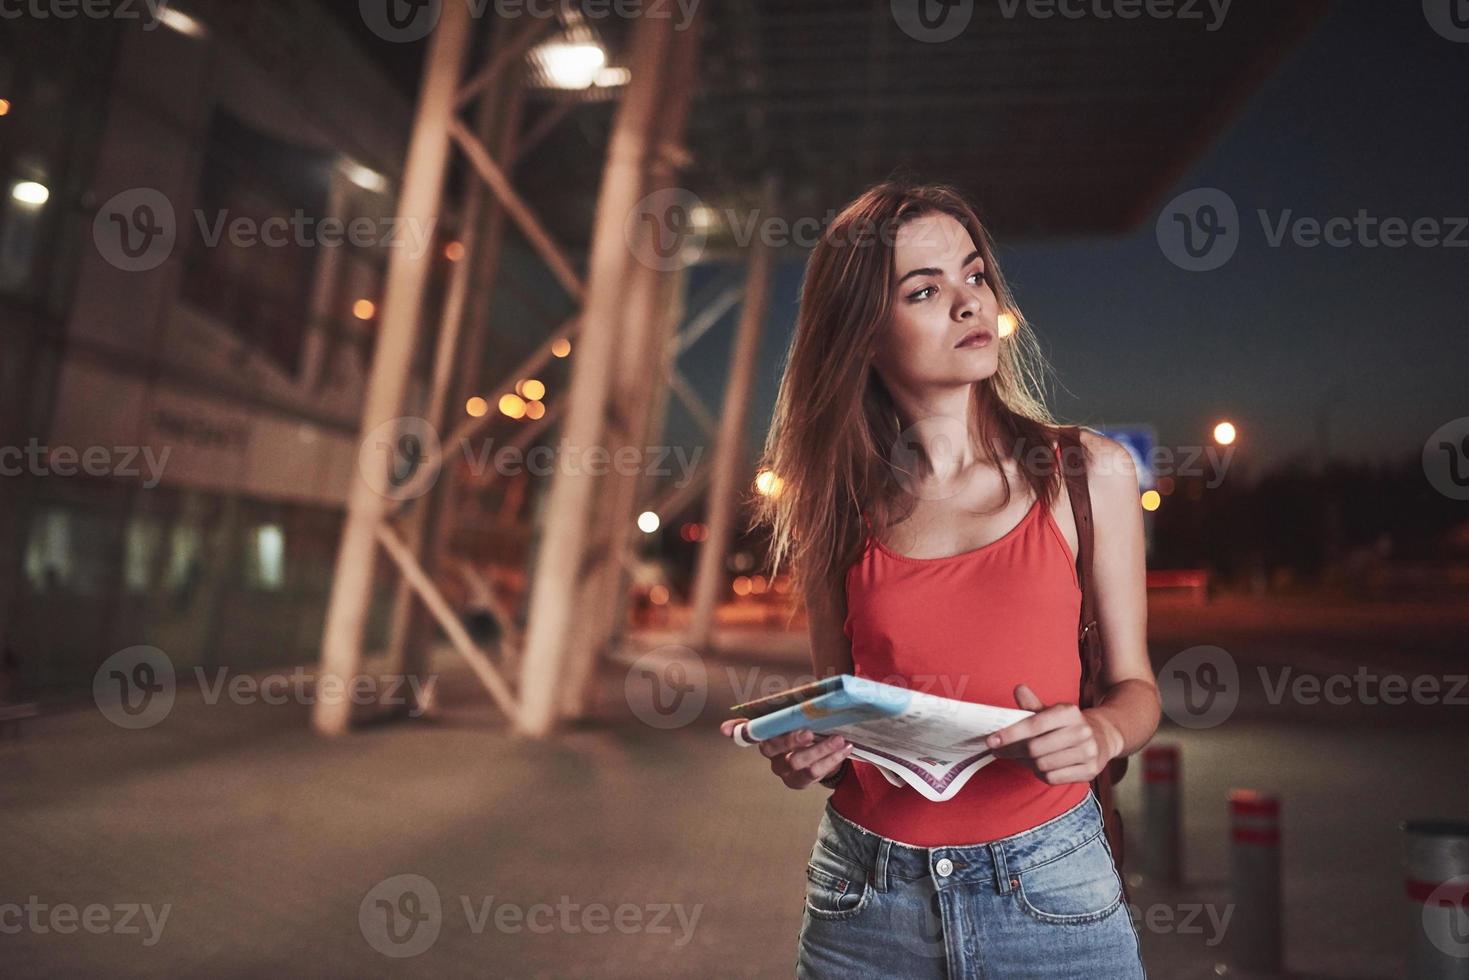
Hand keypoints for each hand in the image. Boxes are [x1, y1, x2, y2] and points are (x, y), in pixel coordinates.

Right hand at [720, 718, 853, 789]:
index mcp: (764, 734)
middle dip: (791, 739)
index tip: (730, 728)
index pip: (749, 731)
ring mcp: (783, 770)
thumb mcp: (793, 716)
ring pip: (798, 762)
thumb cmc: (806, 725)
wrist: (826, 747)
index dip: (740, 729)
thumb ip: (776, 710)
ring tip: (839, 739)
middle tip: (809, 731)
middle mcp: (769, 754)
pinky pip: (814, 773)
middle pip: (774, 747)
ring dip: (821, 749)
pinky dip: (832, 759)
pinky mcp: (798, 782)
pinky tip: (845, 748)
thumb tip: (726, 728)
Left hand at [984, 684, 1122, 784]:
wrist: (1102, 736)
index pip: (1034, 724)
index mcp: (1069, 712)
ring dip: (1025, 763)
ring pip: (1042, 765)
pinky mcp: (1089, 771)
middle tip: (999, 751)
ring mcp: (1088, 752)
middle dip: (1012, 751)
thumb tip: (1018, 689)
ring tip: (1020, 757)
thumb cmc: (1067, 724)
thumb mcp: (1051, 710)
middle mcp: (1081, 731)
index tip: (992, 741)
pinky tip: (1038, 766)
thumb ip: (1032, 703)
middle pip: (1035, 748)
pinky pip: (1053, 778)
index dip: (1010, 734)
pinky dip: (1040, 774)